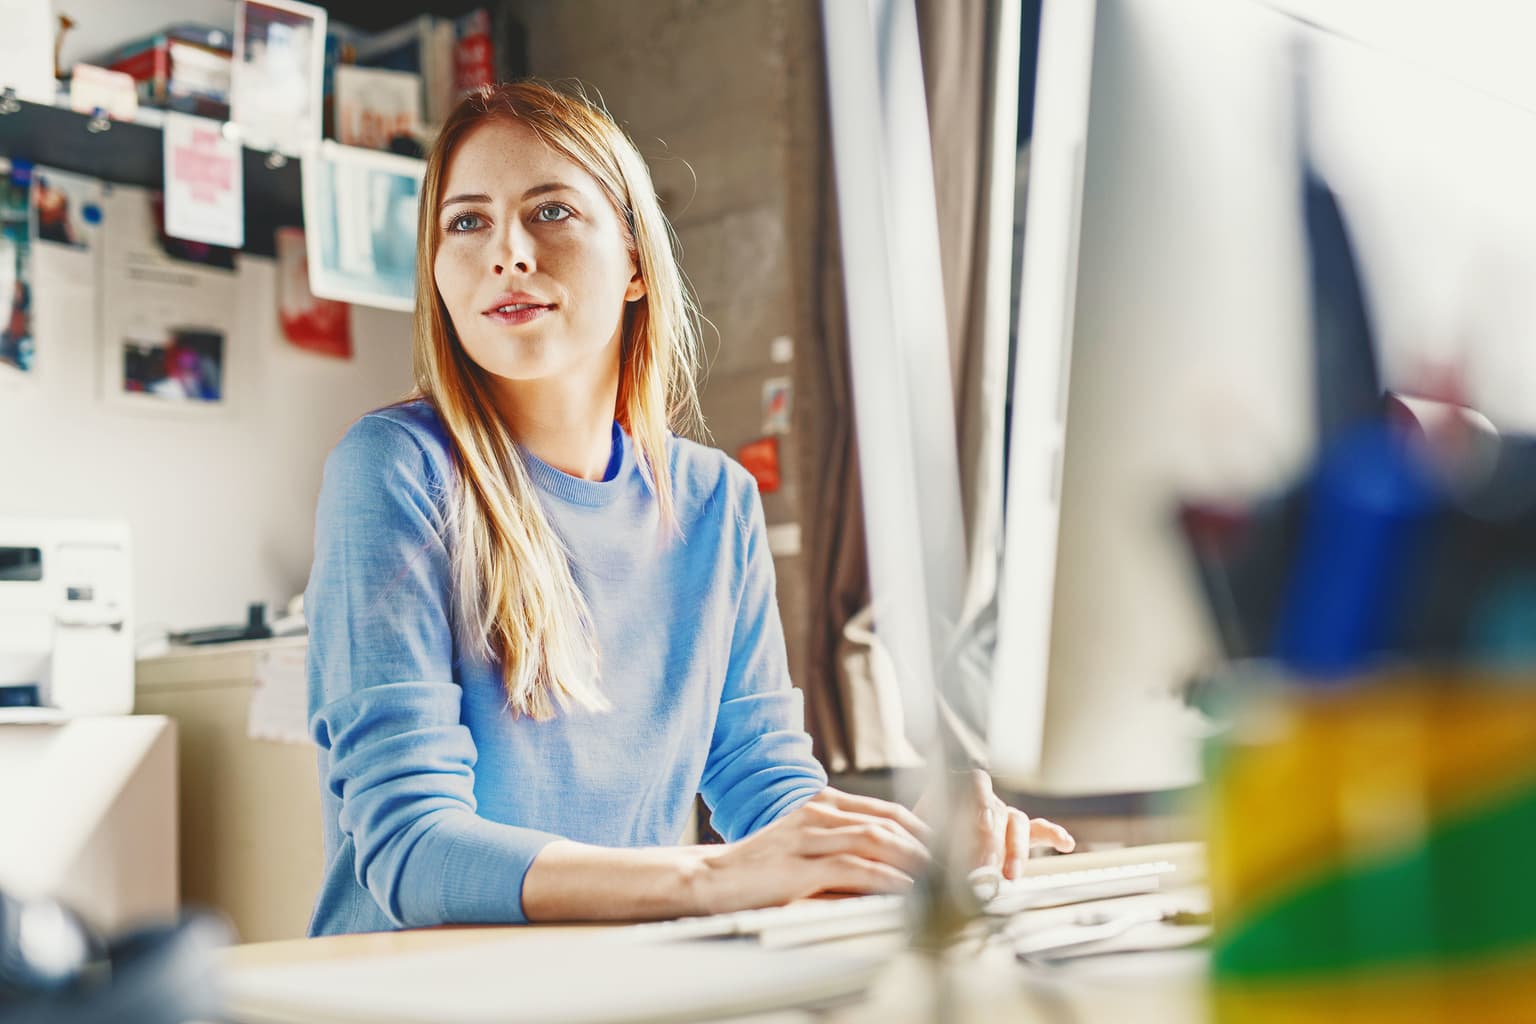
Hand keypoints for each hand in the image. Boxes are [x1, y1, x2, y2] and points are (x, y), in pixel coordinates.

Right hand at [693, 787, 932, 914]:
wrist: (709, 877)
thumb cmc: (758, 868)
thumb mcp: (802, 845)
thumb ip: (839, 846)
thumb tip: (886, 866)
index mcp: (821, 804)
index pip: (885, 810)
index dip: (921, 827)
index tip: (947, 848)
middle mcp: (818, 812)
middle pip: (888, 822)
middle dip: (926, 844)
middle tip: (955, 865)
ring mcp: (808, 836)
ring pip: (876, 841)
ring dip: (913, 860)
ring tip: (940, 879)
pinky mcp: (801, 865)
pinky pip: (854, 868)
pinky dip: (885, 879)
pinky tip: (905, 891)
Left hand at [914, 769, 1073, 880]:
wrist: (925, 852)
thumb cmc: (920, 841)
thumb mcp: (917, 835)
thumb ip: (923, 836)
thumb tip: (922, 845)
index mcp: (958, 791)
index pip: (975, 784)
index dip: (981, 801)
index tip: (982, 824)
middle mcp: (985, 800)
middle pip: (998, 811)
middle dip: (994, 842)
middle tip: (984, 868)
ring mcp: (1004, 816)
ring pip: (1018, 824)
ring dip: (1017, 850)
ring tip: (1011, 874)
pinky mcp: (1019, 834)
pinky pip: (1039, 830)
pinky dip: (1053, 835)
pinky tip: (1066, 844)